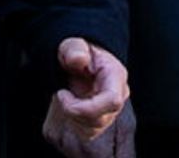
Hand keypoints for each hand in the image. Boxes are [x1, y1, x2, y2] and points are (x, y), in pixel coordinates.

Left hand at [42, 37, 129, 151]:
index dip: (84, 106)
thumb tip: (79, 59)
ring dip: (71, 118)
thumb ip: (74, 49)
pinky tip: (67, 106)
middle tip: (60, 93)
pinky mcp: (100, 121)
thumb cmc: (77, 51)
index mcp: (115, 76)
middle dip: (73, 112)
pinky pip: (86, 133)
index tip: (61, 93)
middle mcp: (118, 96)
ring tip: (65, 97)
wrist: (81, 60)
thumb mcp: (72, 44)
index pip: (112, 101)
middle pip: (99, 120)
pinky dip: (71, 123)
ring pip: (92, 130)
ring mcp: (110, 111)